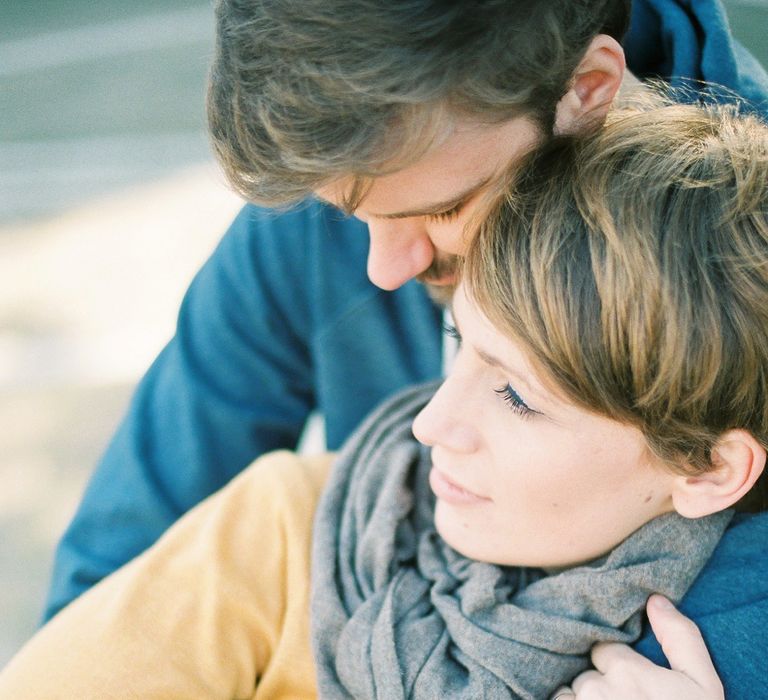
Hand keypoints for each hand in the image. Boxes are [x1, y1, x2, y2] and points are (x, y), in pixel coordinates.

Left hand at [549, 594, 723, 699]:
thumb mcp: (702, 687)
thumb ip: (682, 640)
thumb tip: (655, 599)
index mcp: (628, 673)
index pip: (603, 651)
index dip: (616, 667)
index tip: (631, 685)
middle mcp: (596, 690)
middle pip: (584, 675)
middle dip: (598, 688)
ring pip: (566, 695)